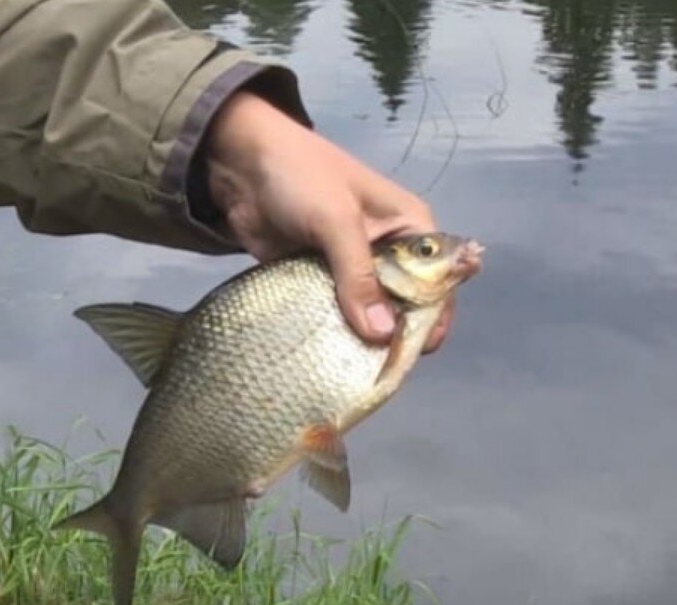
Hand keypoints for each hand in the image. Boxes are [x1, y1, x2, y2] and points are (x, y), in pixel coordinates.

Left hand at [205, 91, 452, 351]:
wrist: (239, 163)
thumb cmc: (300, 177)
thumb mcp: (336, 220)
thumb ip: (358, 276)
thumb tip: (381, 336)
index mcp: (409, 228)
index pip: (437, 282)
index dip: (431, 319)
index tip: (412, 354)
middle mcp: (388, 253)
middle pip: (403, 306)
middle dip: (392, 336)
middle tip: (376, 369)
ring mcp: (350, 269)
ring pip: (366, 315)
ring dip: (357, 339)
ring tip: (349, 370)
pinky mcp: (317, 280)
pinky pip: (331, 314)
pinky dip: (328, 332)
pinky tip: (322, 356)